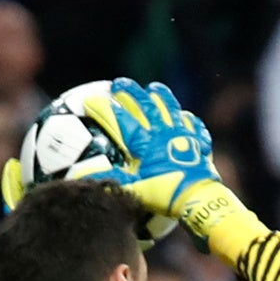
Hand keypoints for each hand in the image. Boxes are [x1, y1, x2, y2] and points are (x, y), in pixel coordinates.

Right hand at [80, 79, 236, 233]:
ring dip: (161, 96)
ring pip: (170, 108)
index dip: (105, 108)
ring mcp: (183, 135)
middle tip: (119, 83)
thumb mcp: (135, 189)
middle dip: (131, 91)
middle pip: (146, 105)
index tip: (91, 99)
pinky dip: (187, 119)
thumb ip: (112, 180)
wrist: (198, 197)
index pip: (122, 120)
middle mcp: (163, 133)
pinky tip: (184, 116)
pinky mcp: (198, 141)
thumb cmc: (165, 193)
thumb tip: (81, 179)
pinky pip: (193, 124)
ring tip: (153, 87)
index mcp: (146, 143)